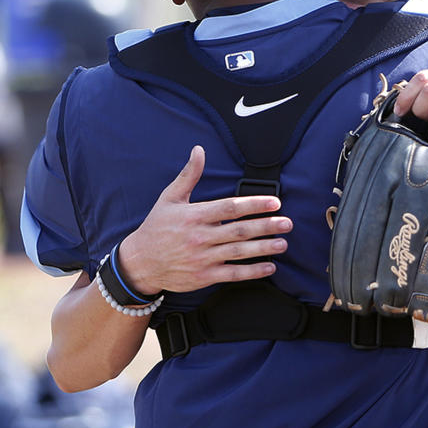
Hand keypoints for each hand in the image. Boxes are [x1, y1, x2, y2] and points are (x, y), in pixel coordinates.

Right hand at [117, 146, 291, 294]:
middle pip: (239, 230)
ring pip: (238, 252)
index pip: (229, 208)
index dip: (253, 205)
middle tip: (287, 223)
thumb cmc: (156, 227)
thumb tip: (199, 150)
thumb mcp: (170, 198)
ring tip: (283, 243)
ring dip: (263, 248)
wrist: (139, 263)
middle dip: (266, 226)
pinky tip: (269, 266)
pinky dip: (252, 271)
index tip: (274, 202)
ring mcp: (202, 258)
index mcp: (194, 215)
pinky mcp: (203, 277)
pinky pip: (232, 274)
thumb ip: (188, 175)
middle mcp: (199, 237)